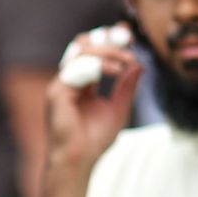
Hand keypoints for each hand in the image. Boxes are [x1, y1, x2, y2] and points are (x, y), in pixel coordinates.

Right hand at [38, 25, 142, 196]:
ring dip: (108, 51)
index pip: (92, 51)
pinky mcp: (57, 91)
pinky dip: (99, 65)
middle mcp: (68, 80)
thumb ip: (127, 86)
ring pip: (82, 52)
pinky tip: (116, 71)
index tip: (129, 34)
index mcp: (80, 82)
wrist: (79, 161)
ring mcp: (61, 84)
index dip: (109, 39)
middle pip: (84, 45)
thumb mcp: (119, 108)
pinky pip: (78, 68)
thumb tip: (139, 64)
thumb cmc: (95, 141)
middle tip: (128, 39)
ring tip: (127, 60)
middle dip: (108, 39)